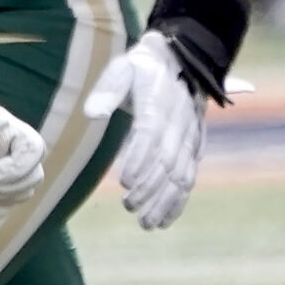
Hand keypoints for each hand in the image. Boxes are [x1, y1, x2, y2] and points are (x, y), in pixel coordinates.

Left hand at [84, 31, 205, 229]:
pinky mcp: (194, 148)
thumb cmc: (142, 69)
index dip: (139, 160)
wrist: (181, 62)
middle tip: (129, 207)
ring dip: (164, 201)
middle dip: (150, 188)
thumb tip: (91, 114)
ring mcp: (189, 139)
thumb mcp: (121, 69)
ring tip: (146, 222)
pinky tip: (164, 219)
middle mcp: (179, 125)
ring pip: (180, 176)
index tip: (125, 182)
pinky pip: (189, 178)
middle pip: (166, 162)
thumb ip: (107, 91)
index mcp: (159, 105)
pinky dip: (178, 201)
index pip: (150, 136)